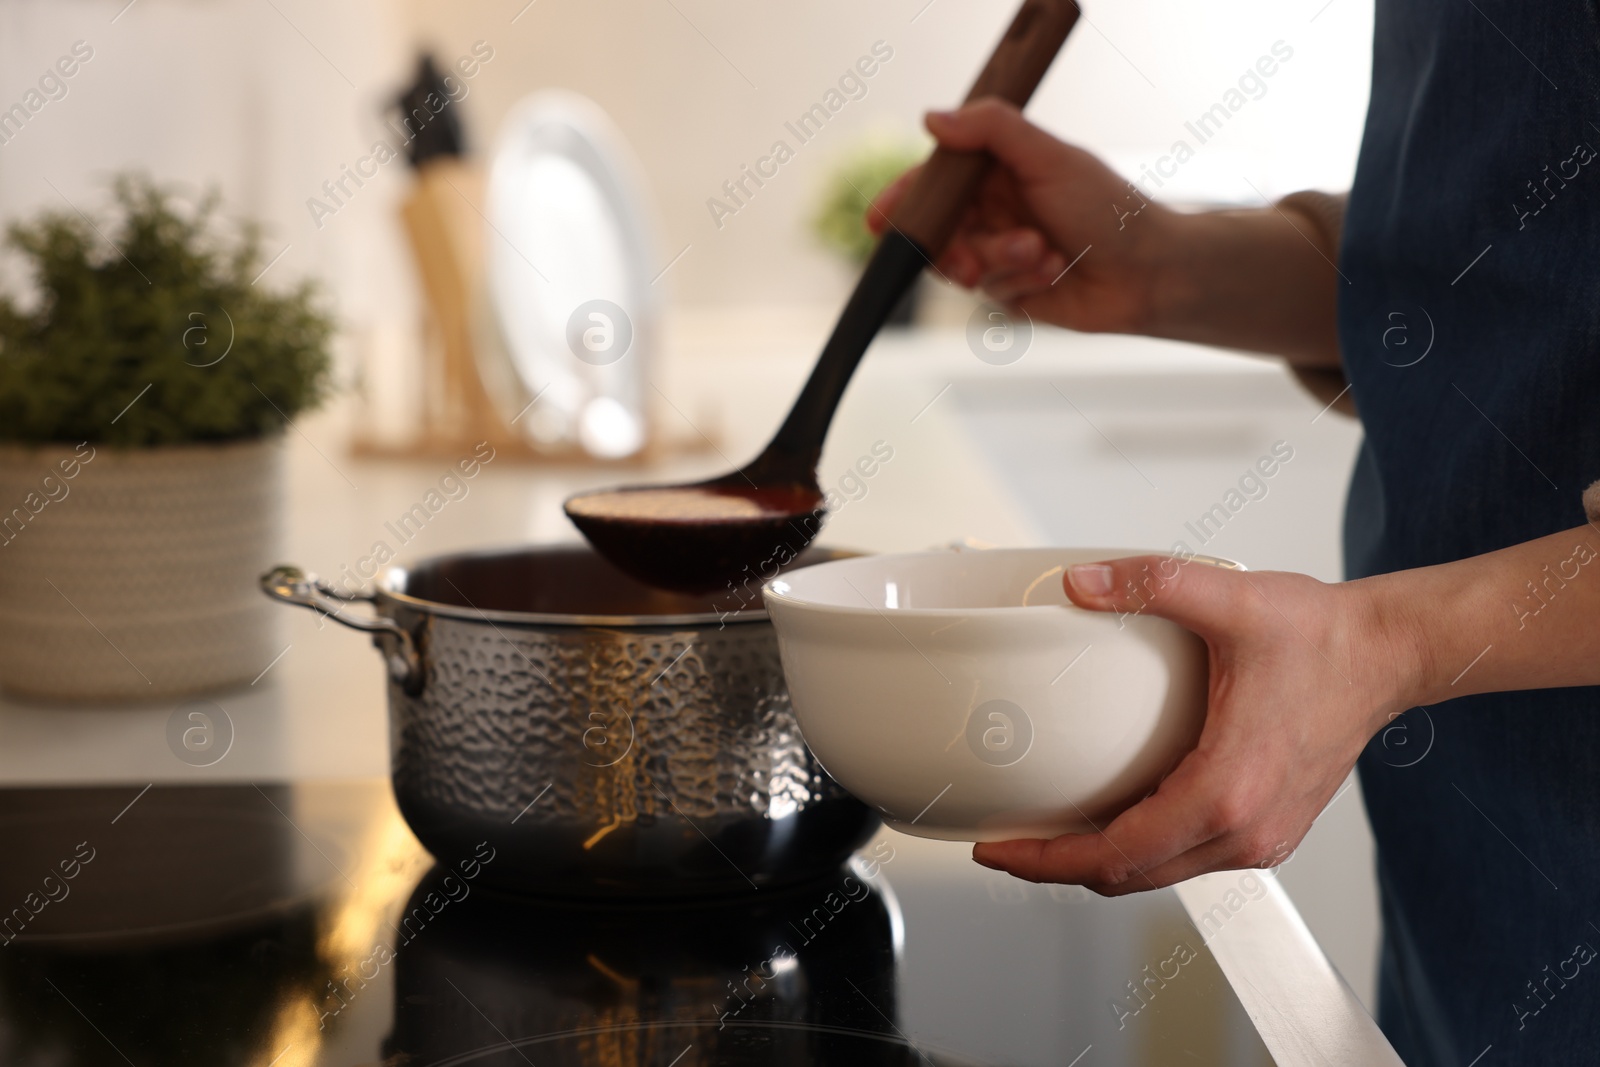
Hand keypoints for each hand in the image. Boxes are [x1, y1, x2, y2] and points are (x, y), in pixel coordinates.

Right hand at [867, 99, 1181, 333]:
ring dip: (1000, 260)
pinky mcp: (1013, 289)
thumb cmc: (1109, 209)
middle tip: (969, 260)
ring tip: (1041, 253)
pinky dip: (1020, 280)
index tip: (879, 220)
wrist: (1149, 272)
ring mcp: (1002, 251)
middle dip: (955, 246)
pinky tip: (1055, 270)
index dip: (904, 199)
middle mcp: (996, 209)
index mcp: (999, 171)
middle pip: (940, 229)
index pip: (936, 181)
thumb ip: (990, 131)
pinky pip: (989, 291)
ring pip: (962, 264)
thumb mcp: (1049, 158)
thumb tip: (931, 119)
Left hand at [971, 555, 1416, 894]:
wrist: (1389, 654)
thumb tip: (1080, 584)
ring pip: (1157, 874)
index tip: (996, 849)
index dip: (1045, 860)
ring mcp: (1260, 839)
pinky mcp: (1268, 832)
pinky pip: (1187, 858)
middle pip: (1127, 878)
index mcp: (1225, 792)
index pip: (1115, 855)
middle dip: (1056, 868)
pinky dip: (1140, 851)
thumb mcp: (1229, 598)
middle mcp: (1244, 830)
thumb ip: (1149, 583)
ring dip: (1098, 862)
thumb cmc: (1323, 638)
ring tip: (1045, 835)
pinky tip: (1110, 821)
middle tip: (1003, 845)